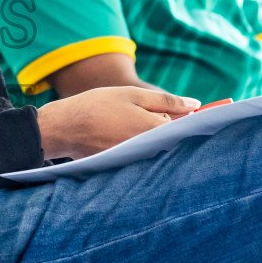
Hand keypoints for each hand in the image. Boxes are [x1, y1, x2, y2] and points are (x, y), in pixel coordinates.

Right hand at [37, 87, 199, 159]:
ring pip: (157, 148)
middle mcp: (150, 150)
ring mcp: (138, 161)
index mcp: (154, 130)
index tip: (183, 113)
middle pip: (172, 140)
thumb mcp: (133, 95)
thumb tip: (196, 105)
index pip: (185, 129)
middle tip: (143, 115)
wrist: (65, 128)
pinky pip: (143, 156)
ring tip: (126, 124)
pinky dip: (139, 146)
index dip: (186, 119)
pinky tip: (119, 134)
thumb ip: (167, 101)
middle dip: (167, 128)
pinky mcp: (127, 167)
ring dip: (152, 137)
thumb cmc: (98, 106)